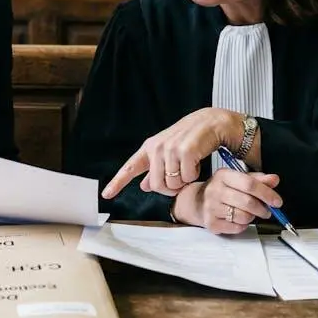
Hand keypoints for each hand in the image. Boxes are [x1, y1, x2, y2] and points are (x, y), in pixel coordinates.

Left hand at [102, 107, 242, 197]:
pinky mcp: (185, 151)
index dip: (117, 182)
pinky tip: (197, 162)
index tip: (106, 194)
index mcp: (149, 148)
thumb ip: (155, 170)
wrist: (211, 123)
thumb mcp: (168, 153)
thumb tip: (143, 186)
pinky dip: (194, 175)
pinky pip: (187, 178)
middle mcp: (157, 148)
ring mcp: (170, 149)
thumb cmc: (190, 139)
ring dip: (184, 181)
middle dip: (170, 189)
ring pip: (173, 184)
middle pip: (156, 186)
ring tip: (189, 165)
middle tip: (181, 179)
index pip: (130, 167)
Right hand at [171, 170, 282, 234]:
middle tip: (266, 211)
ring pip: (243, 217)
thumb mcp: (238, 179)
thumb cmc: (221, 190)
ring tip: (249, 213)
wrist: (196, 202)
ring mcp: (211, 207)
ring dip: (252, 217)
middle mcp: (214, 190)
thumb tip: (274, 179)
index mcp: (223, 175)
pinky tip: (238, 219)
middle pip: (248, 202)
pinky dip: (243, 225)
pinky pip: (237, 228)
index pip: (249, 184)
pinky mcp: (211, 223)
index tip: (277, 201)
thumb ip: (258, 179)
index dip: (267, 194)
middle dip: (262, 209)